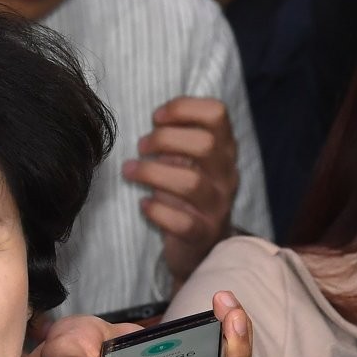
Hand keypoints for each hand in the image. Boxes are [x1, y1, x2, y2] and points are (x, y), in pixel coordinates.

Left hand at [123, 97, 238, 288]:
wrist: (203, 247)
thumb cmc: (185, 195)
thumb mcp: (186, 162)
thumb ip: (176, 140)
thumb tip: (154, 121)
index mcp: (223, 150)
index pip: (216, 113)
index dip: (183, 108)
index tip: (156, 117)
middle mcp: (226, 175)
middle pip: (204, 145)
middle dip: (165, 140)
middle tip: (141, 147)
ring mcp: (217, 206)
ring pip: (191, 183)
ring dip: (152, 173)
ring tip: (130, 171)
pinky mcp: (202, 234)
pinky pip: (182, 221)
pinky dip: (157, 210)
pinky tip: (143, 204)